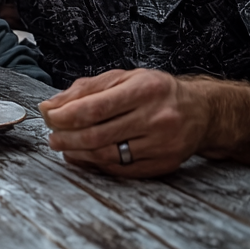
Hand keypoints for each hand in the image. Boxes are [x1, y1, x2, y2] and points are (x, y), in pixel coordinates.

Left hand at [38, 69, 249, 176]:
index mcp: (145, 90)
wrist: (201, 111)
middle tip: (52, 137)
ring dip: (78, 153)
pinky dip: (96, 165)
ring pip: (107, 155)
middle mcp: (156, 117)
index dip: (64, 116)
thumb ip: (86, 89)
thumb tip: (50, 106)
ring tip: (64, 146)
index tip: (48, 117)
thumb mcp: (124, 78)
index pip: (94, 107)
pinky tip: (84, 157)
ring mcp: (162, 144)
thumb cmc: (156, 91)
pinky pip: (122, 170)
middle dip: (66, 137)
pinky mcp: (164, 164)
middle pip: (97, 134)